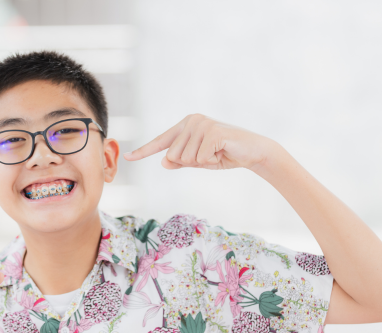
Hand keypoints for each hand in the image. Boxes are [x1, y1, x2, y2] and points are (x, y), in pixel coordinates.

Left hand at [123, 113, 273, 169]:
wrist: (252, 152)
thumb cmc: (225, 154)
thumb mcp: (199, 161)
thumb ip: (181, 161)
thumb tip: (164, 161)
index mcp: (186, 125)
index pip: (161, 141)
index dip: (144, 151)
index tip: (129, 157)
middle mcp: (191, 121)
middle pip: (174, 155)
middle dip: (191, 162)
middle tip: (210, 155)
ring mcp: (202, 124)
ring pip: (186, 158)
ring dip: (203, 162)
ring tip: (217, 152)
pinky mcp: (212, 132)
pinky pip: (200, 158)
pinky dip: (212, 161)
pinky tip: (223, 152)